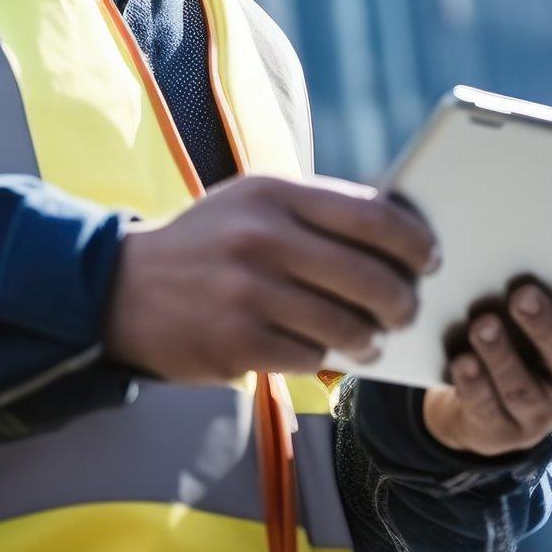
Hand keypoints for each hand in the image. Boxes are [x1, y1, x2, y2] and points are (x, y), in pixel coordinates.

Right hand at [102, 173, 438, 382]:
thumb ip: (317, 213)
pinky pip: (309, 357)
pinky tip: (323, 354)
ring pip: (345, 325)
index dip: (414, 241)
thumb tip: (400, 232)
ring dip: (369, 339)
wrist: (121, 288)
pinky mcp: (235, 341)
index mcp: (275, 192)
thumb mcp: (254, 204)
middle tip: (408, 311)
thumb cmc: (208, 244)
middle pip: (368, 276)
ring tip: (371, 340)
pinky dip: (323, 359)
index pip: (371, 215)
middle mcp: (262, 237)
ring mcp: (247, 291)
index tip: (431, 258)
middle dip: (401, 301)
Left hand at [420, 268, 551, 456]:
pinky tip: (462, 361)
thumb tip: (517, 237)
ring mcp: (543, 411)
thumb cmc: (523, 334)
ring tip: (482, 325)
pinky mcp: (504, 432)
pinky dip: (475, 384)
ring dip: (502, 355)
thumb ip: (546, 282)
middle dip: (549, 328)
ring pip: (525, 389)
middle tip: (522, 294)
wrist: (485, 400)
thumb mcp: (544, 310)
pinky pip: (489, 410)